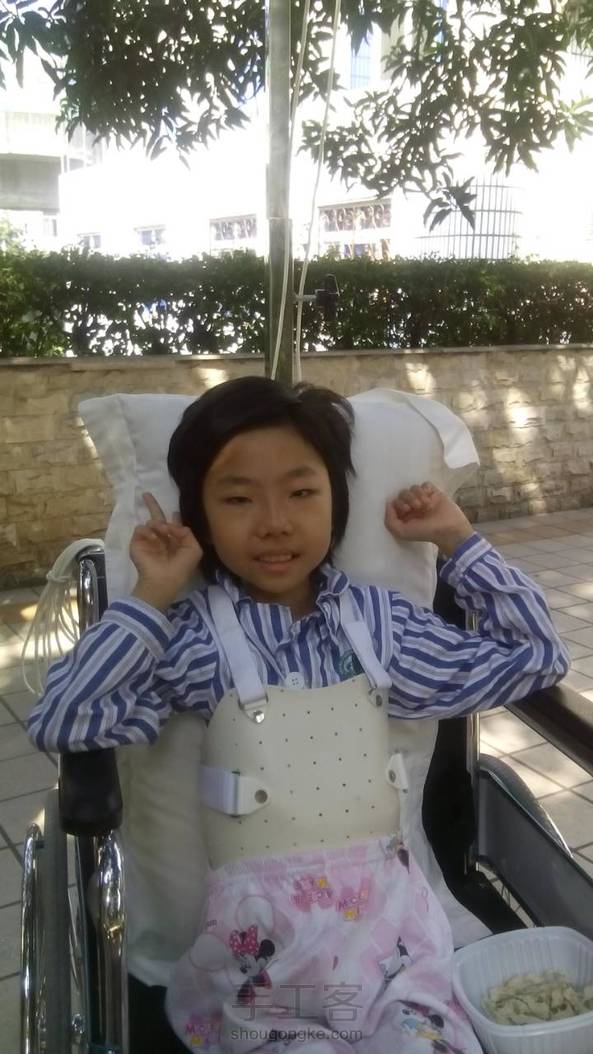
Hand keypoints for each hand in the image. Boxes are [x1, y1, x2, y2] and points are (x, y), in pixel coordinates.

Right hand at [130, 493, 202, 609]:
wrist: (162, 580)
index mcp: (174, 543)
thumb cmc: (180, 567)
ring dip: (158, 524)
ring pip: (151, 522)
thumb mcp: (194, 550)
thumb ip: (188, 533)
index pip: (173, 527)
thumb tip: (175, 524)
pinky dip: (148, 531)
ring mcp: (148, 541)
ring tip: (162, 531)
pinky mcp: (136, 543)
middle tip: (146, 494)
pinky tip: (154, 538)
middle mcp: (160, 540)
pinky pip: (140, 528)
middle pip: (157, 519)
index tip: (175, 513)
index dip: (174, 519)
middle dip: (153, 506)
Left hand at [385, 482, 473, 556]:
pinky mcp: (434, 493)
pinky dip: (425, 490)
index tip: (406, 509)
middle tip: (416, 507)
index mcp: (405, 515)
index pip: (395, 501)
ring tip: (425, 505)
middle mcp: (413, 506)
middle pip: (403, 493)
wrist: (448, 529)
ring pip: (413, 487)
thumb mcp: (402, 532)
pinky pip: (425, 484)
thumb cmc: (425, 532)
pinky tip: (430, 499)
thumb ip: (390, 521)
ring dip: (417, 495)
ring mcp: (424, 499)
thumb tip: (389, 504)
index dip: (398, 503)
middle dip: (407, 498)